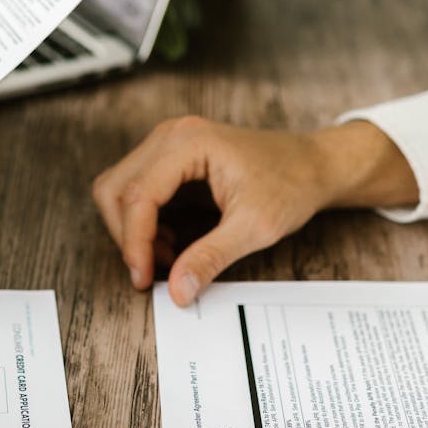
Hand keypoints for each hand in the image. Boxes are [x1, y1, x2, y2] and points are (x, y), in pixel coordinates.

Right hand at [92, 117, 418, 306]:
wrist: (313, 165)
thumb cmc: (291, 184)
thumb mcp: (254, 228)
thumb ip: (211, 258)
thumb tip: (178, 291)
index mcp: (187, 143)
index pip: (137, 196)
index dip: (134, 243)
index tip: (144, 279)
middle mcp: (170, 136)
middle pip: (115, 189)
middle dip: (127, 237)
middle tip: (151, 273)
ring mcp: (167, 144)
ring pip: (119, 190)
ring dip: (133, 231)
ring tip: (170, 257)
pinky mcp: (170, 159)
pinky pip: (137, 192)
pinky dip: (145, 224)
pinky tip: (173, 244)